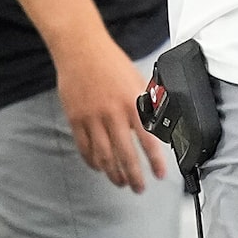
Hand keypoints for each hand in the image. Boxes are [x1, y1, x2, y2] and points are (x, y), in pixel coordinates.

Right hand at [59, 32, 169, 189]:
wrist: (81, 50)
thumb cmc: (112, 63)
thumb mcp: (139, 81)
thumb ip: (148, 104)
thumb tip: (161, 124)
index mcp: (133, 104)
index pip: (148, 140)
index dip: (155, 161)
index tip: (159, 174)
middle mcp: (113, 114)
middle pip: (124, 154)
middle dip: (133, 175)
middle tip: (139, 188)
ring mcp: (92, 118)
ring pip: (103, 155)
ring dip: (113, 173)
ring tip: (120, 183)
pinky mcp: (75, 119)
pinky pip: (84, 147)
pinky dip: (92, 161)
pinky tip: (99, 168)